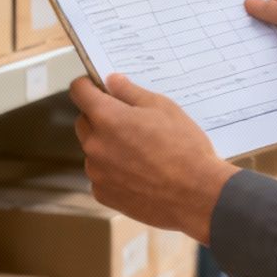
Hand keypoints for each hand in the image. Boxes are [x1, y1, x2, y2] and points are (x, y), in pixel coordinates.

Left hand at [70, 74, 240, 245]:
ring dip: (107, 146)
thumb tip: (112, 81)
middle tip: (130, 122)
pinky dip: (113, 172)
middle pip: (84, 122)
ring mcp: (97, 172)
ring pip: (93, 150)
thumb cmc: (184, 148)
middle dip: (100, 117)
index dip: (88, 85)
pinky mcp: (103, 194)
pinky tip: (139, 173)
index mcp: (107, 118)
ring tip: (140, 153)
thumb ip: (130, 92)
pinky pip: (101, 175)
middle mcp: (95, 144)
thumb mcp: (163, 108)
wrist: (198, 195)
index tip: (98, 87)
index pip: (79, 91)